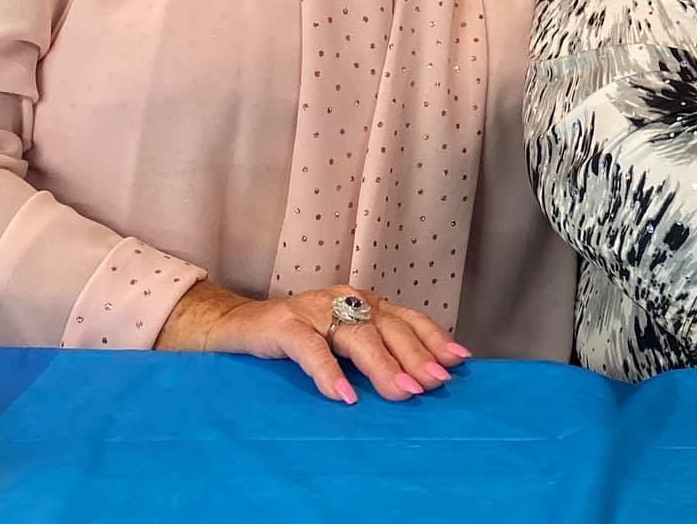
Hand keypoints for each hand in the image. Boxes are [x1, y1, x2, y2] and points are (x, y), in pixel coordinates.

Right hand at [156, 281, 469, 403]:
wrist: (238, 326)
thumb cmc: (299, 337)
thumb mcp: (342, 340)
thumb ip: (376, 351)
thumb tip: (419, 378)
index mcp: (364, 303)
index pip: (407, 320)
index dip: (433, 339)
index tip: (458, 361)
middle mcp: (345, 300)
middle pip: (389, 328)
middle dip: (416, 357)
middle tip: (435, 383)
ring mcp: (314, 310)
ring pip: (356, 337)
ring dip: (382, 366)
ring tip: (402, 392)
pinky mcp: (284, 325)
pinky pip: (310, 349)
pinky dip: (329, 373)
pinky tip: (345, 396)